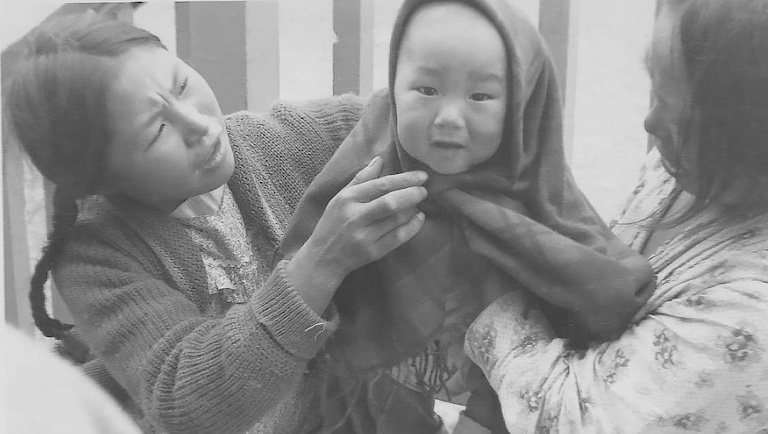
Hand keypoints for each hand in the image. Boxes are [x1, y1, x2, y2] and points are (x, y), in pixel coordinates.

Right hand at [287, 156, 427, 313]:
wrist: (323, 257)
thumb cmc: (332, 223)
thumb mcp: (340, 198)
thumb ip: (361, 179)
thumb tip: (379, 160)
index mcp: (347, 199)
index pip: (381, 185)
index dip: (404, 179)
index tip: (421, 176)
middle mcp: (355, 217)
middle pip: (390, 202)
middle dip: (412, 194)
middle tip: (424, 190)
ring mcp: (365, 236)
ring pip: (396, 220)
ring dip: (412, 209)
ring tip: (418, 203)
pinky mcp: (373, 252)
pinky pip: (398, 238)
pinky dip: (412, 227)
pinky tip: (419, 219)